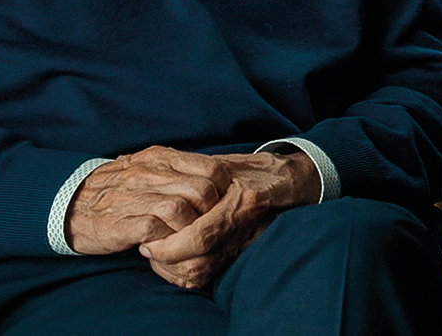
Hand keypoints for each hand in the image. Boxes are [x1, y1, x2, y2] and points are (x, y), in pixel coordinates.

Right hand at [66, 146, 233, 254]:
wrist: (67, 204)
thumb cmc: (118, 190)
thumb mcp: (148, 168)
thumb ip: (179, 170)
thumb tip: (218, 179)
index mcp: (160, 158)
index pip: (213, 169)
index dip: (223, 190)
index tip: (218, 205)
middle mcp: (149, 174)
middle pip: (203, 191)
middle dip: (210, 213)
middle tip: (202, 225)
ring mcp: (134, 198)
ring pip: (182, 210)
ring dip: (189, 228)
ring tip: (182, 236)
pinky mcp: (121, 223)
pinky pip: (157, 230)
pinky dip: (166, 241)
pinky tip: (163, 244)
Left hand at [137, 151, 318, 288]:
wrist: (293, 185)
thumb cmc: (256, 170)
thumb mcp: (226, 165)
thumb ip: (197, 179)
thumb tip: (161, 192)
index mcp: (244, 203)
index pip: (200, 237)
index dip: (169, 246)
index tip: (149, 241)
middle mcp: (245, 230)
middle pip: (197, 264)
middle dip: (166, 262)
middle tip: (149, 248)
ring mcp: (244, 245)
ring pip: (202, 274)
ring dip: (173, 270)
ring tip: (158, 254)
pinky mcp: (240, 254)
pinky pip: (208, 276)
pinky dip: (186, 274)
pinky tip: (174, 262)